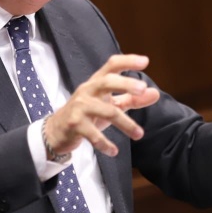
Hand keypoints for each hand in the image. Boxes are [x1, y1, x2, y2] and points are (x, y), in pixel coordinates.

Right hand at [44, 54, 160, 156]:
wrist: (56, 130)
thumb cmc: (87, 113)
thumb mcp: (110, 104)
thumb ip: (132, 99)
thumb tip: (155, 93)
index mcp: (97, 82)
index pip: (112, 65)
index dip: (127, 61)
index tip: (145, 61)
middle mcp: (87, 90)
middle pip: (107, 82)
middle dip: (125, 84)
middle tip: (143, 89)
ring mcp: (80, 107)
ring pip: (106, 111)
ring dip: (125, 123)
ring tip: (139, 134)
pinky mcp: (74, 124)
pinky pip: (93, 134)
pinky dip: (105, 143)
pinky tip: (114, 151)